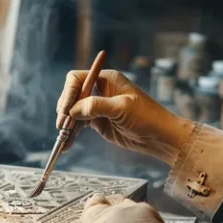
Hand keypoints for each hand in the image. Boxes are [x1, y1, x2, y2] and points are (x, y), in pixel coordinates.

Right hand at [56, 69, 194, 163]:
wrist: (160, 137)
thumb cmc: (147, 117)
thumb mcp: (122, 108)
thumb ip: (96, 106)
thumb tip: (73, 110)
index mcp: (106, 79)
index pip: (77, 79)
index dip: (69, 93)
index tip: (66, 110)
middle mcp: (99, 90)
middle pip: (72, 95)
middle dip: (65, 110)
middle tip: (62, 126)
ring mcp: (98, 106)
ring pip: (73, 112)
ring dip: (67, 124)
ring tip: (64, 139)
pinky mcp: (98, 121)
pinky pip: (79, 124)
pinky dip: (72, 133)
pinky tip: (68, 143)